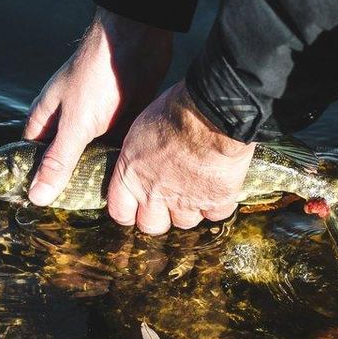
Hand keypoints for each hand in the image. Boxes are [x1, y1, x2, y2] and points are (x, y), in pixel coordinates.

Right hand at [23, 7, 171, 205]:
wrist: (137, 41)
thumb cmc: (96, 76)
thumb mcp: (75, 123)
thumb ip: (59, 161)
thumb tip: (36, 197)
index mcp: (45, 122)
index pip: (34, 162)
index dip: (37, 186)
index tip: (44, 215)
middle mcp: (67, 126)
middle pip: (64, 165)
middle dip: (72, 187)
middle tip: (80, 217)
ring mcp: (94, 126)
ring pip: (91, 162)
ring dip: (98, 179)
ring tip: (106, 210)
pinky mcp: (119, 125)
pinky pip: (115, 154)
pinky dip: (119, 167)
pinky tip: (127, 189)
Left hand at [107, 82, 254, 233]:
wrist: (211, 114)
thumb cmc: (174, 112)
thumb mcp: (141, 130)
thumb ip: (138, 157)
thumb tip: (141, 162)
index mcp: (130, 176)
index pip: (120, 212)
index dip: (128, 212)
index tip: (135, 207)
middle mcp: (155, 194)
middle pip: (151, 226)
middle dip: (158, 218)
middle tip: (167, 203)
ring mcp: (186, 202)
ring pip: (185, 223)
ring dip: (189, 210)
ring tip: (196, 189)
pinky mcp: (215, 201)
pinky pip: (215, 214)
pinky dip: (218, 204)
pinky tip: (218, 187)